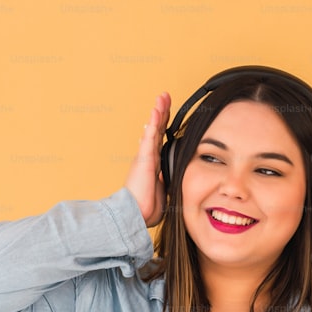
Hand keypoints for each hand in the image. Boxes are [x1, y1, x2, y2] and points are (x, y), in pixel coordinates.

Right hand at [125, 92, 170, 226]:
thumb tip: (175, 183)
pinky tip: (157, 110)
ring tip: (162, 97)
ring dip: (158, 112)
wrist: (137, 214)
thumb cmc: (146, 208)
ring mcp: (145, 156)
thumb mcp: (164, 193)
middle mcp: (148, 158)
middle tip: (164, 99)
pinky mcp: (144, 158)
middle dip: (161, 114)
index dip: (162, 128)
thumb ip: (168, 184)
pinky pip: (150, 136)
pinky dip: (154, 122)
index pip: (159, 142)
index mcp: (153, 166)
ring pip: (154, 129)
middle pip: (156, 131)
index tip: (164, 116)